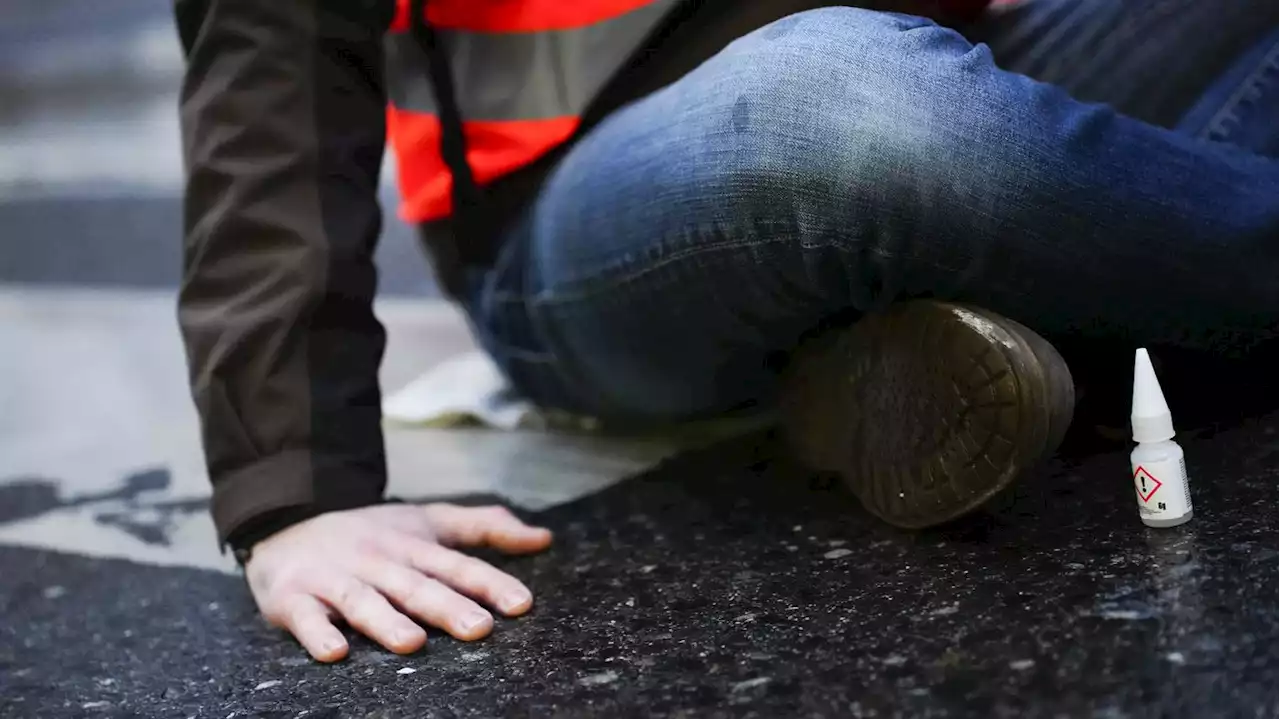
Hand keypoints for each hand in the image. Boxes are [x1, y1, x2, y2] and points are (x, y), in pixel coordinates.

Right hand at [244, 503, 551, 661]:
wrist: (286, 518)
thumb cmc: (371, 531)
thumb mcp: (429, 520)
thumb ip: (485, 526)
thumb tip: (544, 537)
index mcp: (413, 547)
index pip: (457, 566)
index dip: (490, 583)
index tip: (522, 604)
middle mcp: (378, 562)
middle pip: (416, 586)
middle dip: (447, 607)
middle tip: (479, 630)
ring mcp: (335, 579)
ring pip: (364, 602)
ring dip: (387, 622)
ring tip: (413, 642)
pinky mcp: (294, 598)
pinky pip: (305, 619)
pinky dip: (317, 634)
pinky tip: (334, 653)